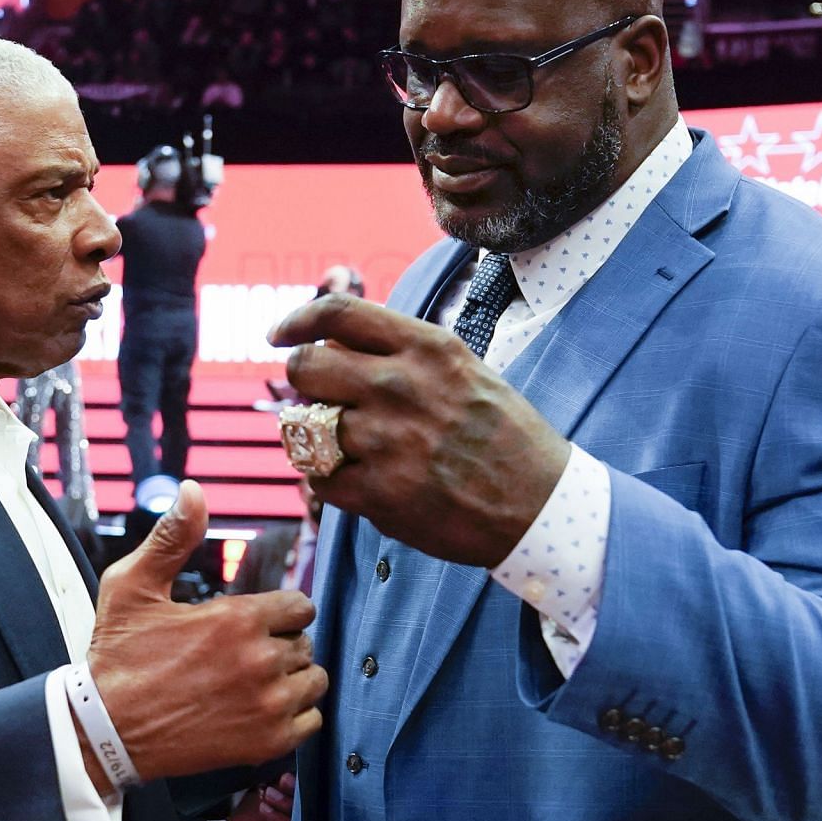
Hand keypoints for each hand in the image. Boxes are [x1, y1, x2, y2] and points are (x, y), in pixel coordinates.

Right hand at [86, 480, 326, 783]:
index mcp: (238, 618)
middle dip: (282, 644)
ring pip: (314, 680)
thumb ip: (173, 537)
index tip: (254, 624)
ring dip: (293, 679)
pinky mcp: (268, 743)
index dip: (279, 613)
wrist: (104, 731)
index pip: (300, 606)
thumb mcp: (133, 586)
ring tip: (256, 682)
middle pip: (306, 643)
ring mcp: (268, 705)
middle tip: (245, 656)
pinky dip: (294, 716)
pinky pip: (311, 721)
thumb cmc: (118, 657)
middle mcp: (261, 660)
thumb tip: (193, 490)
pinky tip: (261, 710)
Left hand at [270, 295, 569, 566]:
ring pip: (307, 426)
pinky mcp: (379, 493)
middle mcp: (401, 386)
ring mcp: (387, 441)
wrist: (540, 506)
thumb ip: (403, 353)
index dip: (297, 320)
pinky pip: (319, 477)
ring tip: (350, 447)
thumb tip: (334, 342)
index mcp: (427, 348)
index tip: (280, 334)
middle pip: (307, 367)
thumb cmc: (504, 436)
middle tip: (319, 399)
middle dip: (304, 382)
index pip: (338, 314)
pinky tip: (362, 482)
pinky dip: (331, 480)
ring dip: (317, 437)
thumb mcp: (464, 370)